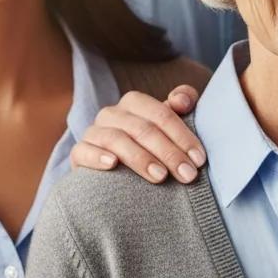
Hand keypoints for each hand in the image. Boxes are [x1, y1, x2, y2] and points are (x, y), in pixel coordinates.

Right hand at [69, 85, 204, 183]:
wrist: (115, 174)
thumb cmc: (151, 145)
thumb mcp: (168, 124)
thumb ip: (181, 104)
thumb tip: (182, 101)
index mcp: (135, 102)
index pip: (162, 115)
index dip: (183, 136)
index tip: (199, 159)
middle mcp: (112, 113)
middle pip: (143, 129)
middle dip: (169, 153)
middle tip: (186, 174)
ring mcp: (93, 132)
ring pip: (116, 139)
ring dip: (140, 158)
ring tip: (160, 177)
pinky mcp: (78, 153)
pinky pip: (84, 151)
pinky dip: (97, 157)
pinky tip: (112, 165)